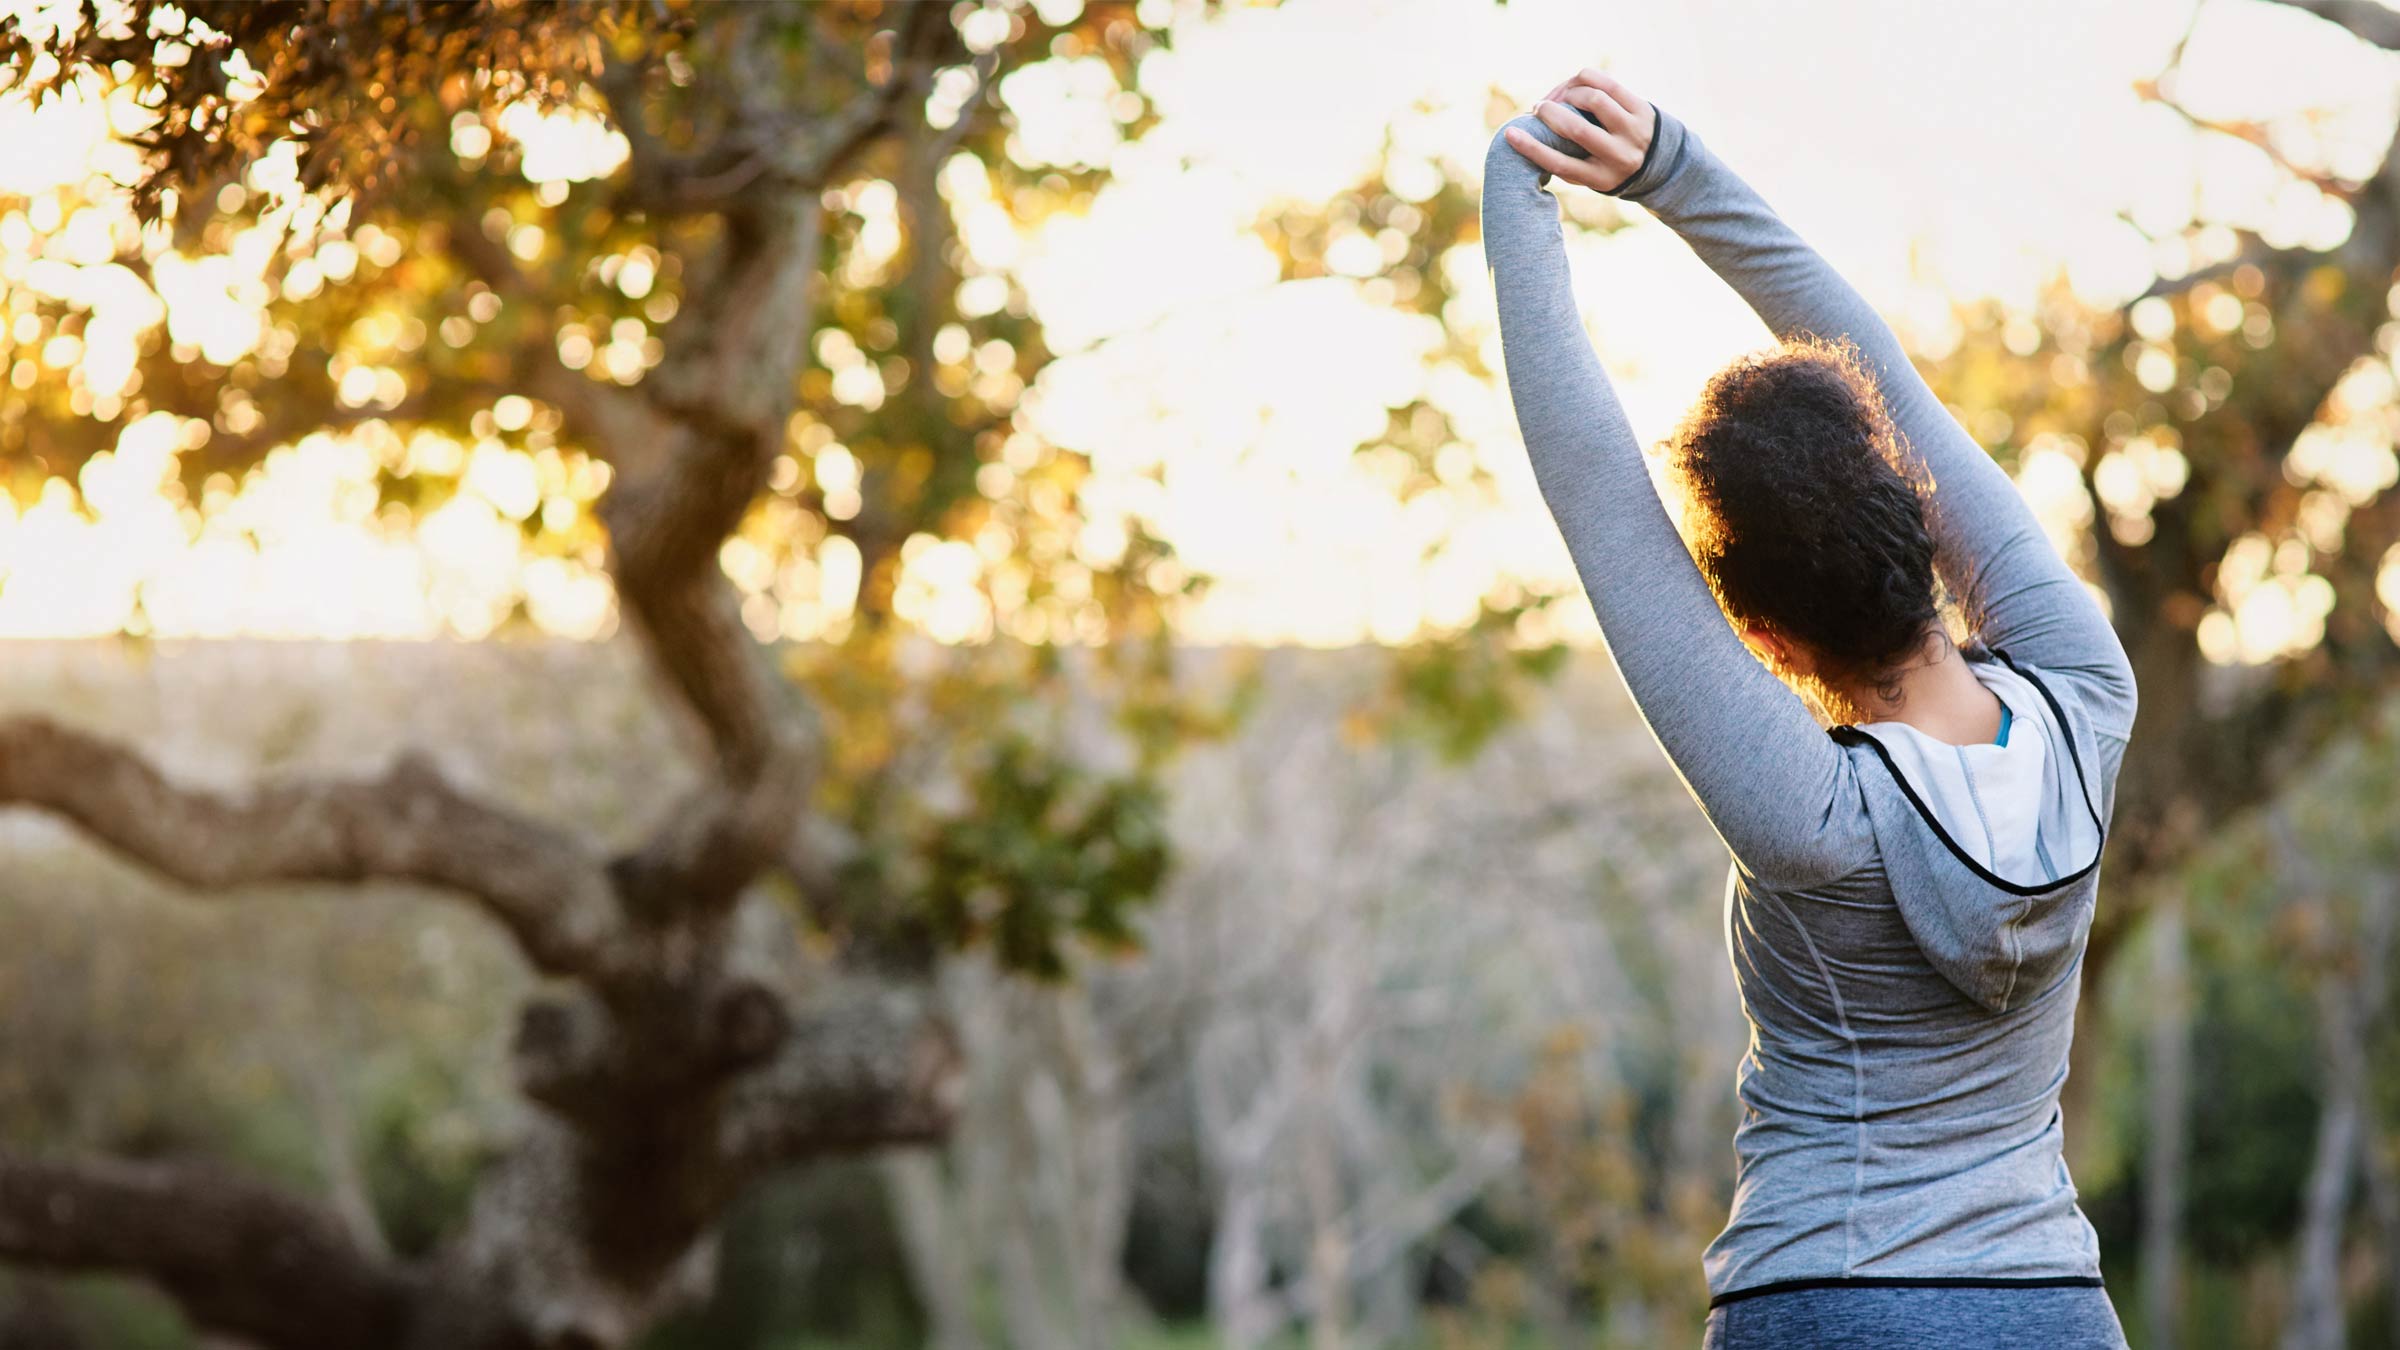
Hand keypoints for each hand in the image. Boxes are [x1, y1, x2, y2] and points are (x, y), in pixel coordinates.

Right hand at [1503, 68, 1654, 192]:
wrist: (1658, 161)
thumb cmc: (1606, 167)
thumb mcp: (1588, 176)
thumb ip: (1562, 162)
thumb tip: (1525, 140)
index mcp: (1601, 178)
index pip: (1561, 164)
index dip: (1532, 149)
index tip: (1510, 134)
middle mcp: (1619, 155)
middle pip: (1578, 129)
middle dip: (1550, 114)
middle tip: (1538, 108)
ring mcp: (1633, 129)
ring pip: (1594, 99)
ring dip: (1568, 94)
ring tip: (1559, 97)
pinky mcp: (1641, 107)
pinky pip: (1607, 82)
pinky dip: (1583, 79)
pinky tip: (1573, 84)